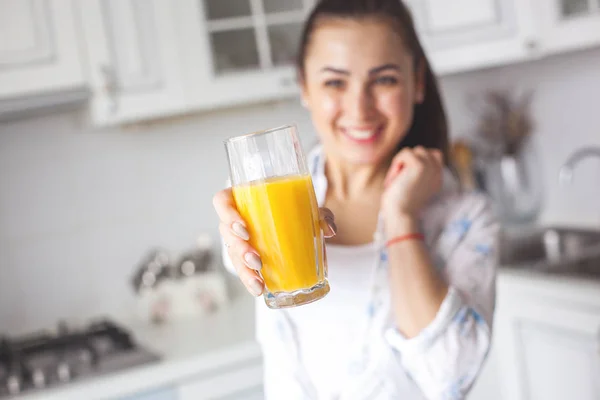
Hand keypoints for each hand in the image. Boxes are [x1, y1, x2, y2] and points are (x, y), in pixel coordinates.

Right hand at [213, 188, 335, 296]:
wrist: (297, 221)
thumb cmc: (295, 207)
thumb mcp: (308, 207)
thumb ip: (321, 214)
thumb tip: (329, 229)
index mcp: (243, 198)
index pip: (222, 201)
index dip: (227, 214)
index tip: (244, 229)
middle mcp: (236, 218)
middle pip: (226, 232)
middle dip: (239, 249)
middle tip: (256, 260)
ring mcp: (239, 239)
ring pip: (232, 254)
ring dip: (243, 270)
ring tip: (258, 283)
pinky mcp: (246, 257)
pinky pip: (242, 268)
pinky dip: (250, 279)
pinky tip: (259, 289)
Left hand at [381, 146, 442, 222]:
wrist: (400, 214)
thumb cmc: (400, 204)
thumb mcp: (413, 186)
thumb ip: (416, 173)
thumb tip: (408, 154)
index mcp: (437, 178)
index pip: (434, 155)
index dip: (419, 158)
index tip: (407, 174)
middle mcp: (437, 172)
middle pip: (422, 151)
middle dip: (408, 161)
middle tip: (400, 178)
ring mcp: (430, 167)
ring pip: (413, 151)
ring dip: (401, 162)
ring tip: (397, 178)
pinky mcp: (419, 165)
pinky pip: (405, 153)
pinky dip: (396, 163)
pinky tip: (396, 178)